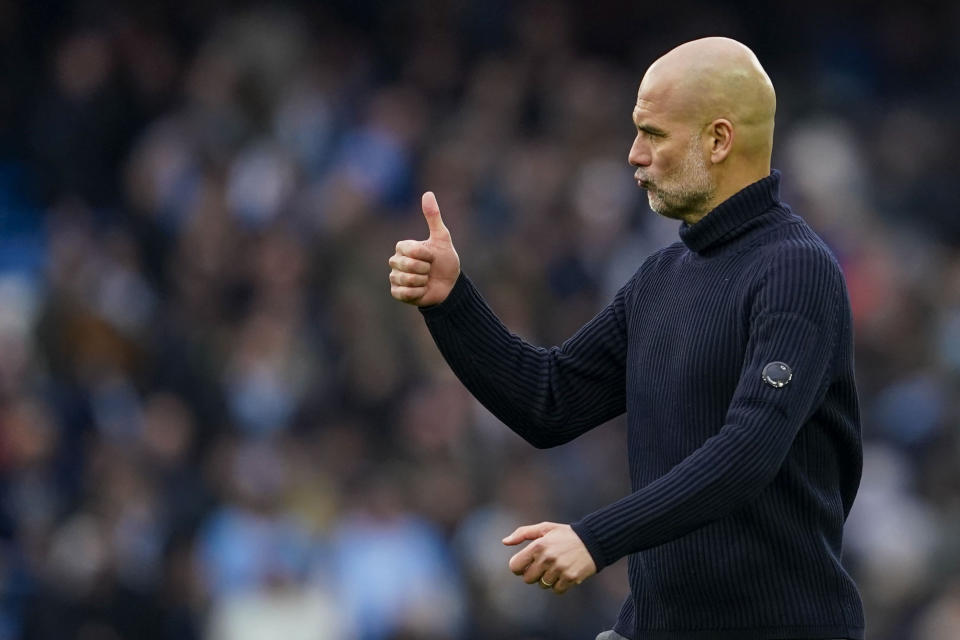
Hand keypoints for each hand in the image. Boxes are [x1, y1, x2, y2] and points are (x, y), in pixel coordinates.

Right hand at [388, 191, 460, 306]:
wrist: (450, 286)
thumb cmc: (445, 261)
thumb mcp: (442, 238)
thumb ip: (433, 217)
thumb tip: (428, 193)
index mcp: (403, 247)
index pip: (410, 249)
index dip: (425, 255)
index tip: (432, 257)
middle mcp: (396, 261)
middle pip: (406, 265)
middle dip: (424, 269)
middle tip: (430, 270)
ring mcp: (395, 277)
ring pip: (406, 279)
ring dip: (422, 281)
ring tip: (426, 280)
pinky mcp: (396, 292)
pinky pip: (404, 293)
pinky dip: (417, 293)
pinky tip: (422, 290)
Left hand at [502, 522, 596, 593]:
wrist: (593, 540)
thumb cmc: (565, 534)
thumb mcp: (545, 528)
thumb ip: (522, 533)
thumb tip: (504, 542)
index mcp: (538, 546)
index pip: (515, 566)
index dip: (519, 567)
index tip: (526, 564)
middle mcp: (547, 558)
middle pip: (528, 579)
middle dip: (533, 573)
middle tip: (543, 565)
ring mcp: (559, 569)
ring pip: (542, 585)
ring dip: (547, 579)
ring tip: (556, 567)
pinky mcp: (570, 578)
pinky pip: (556, 590)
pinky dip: (559, 585)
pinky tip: (564, 573)